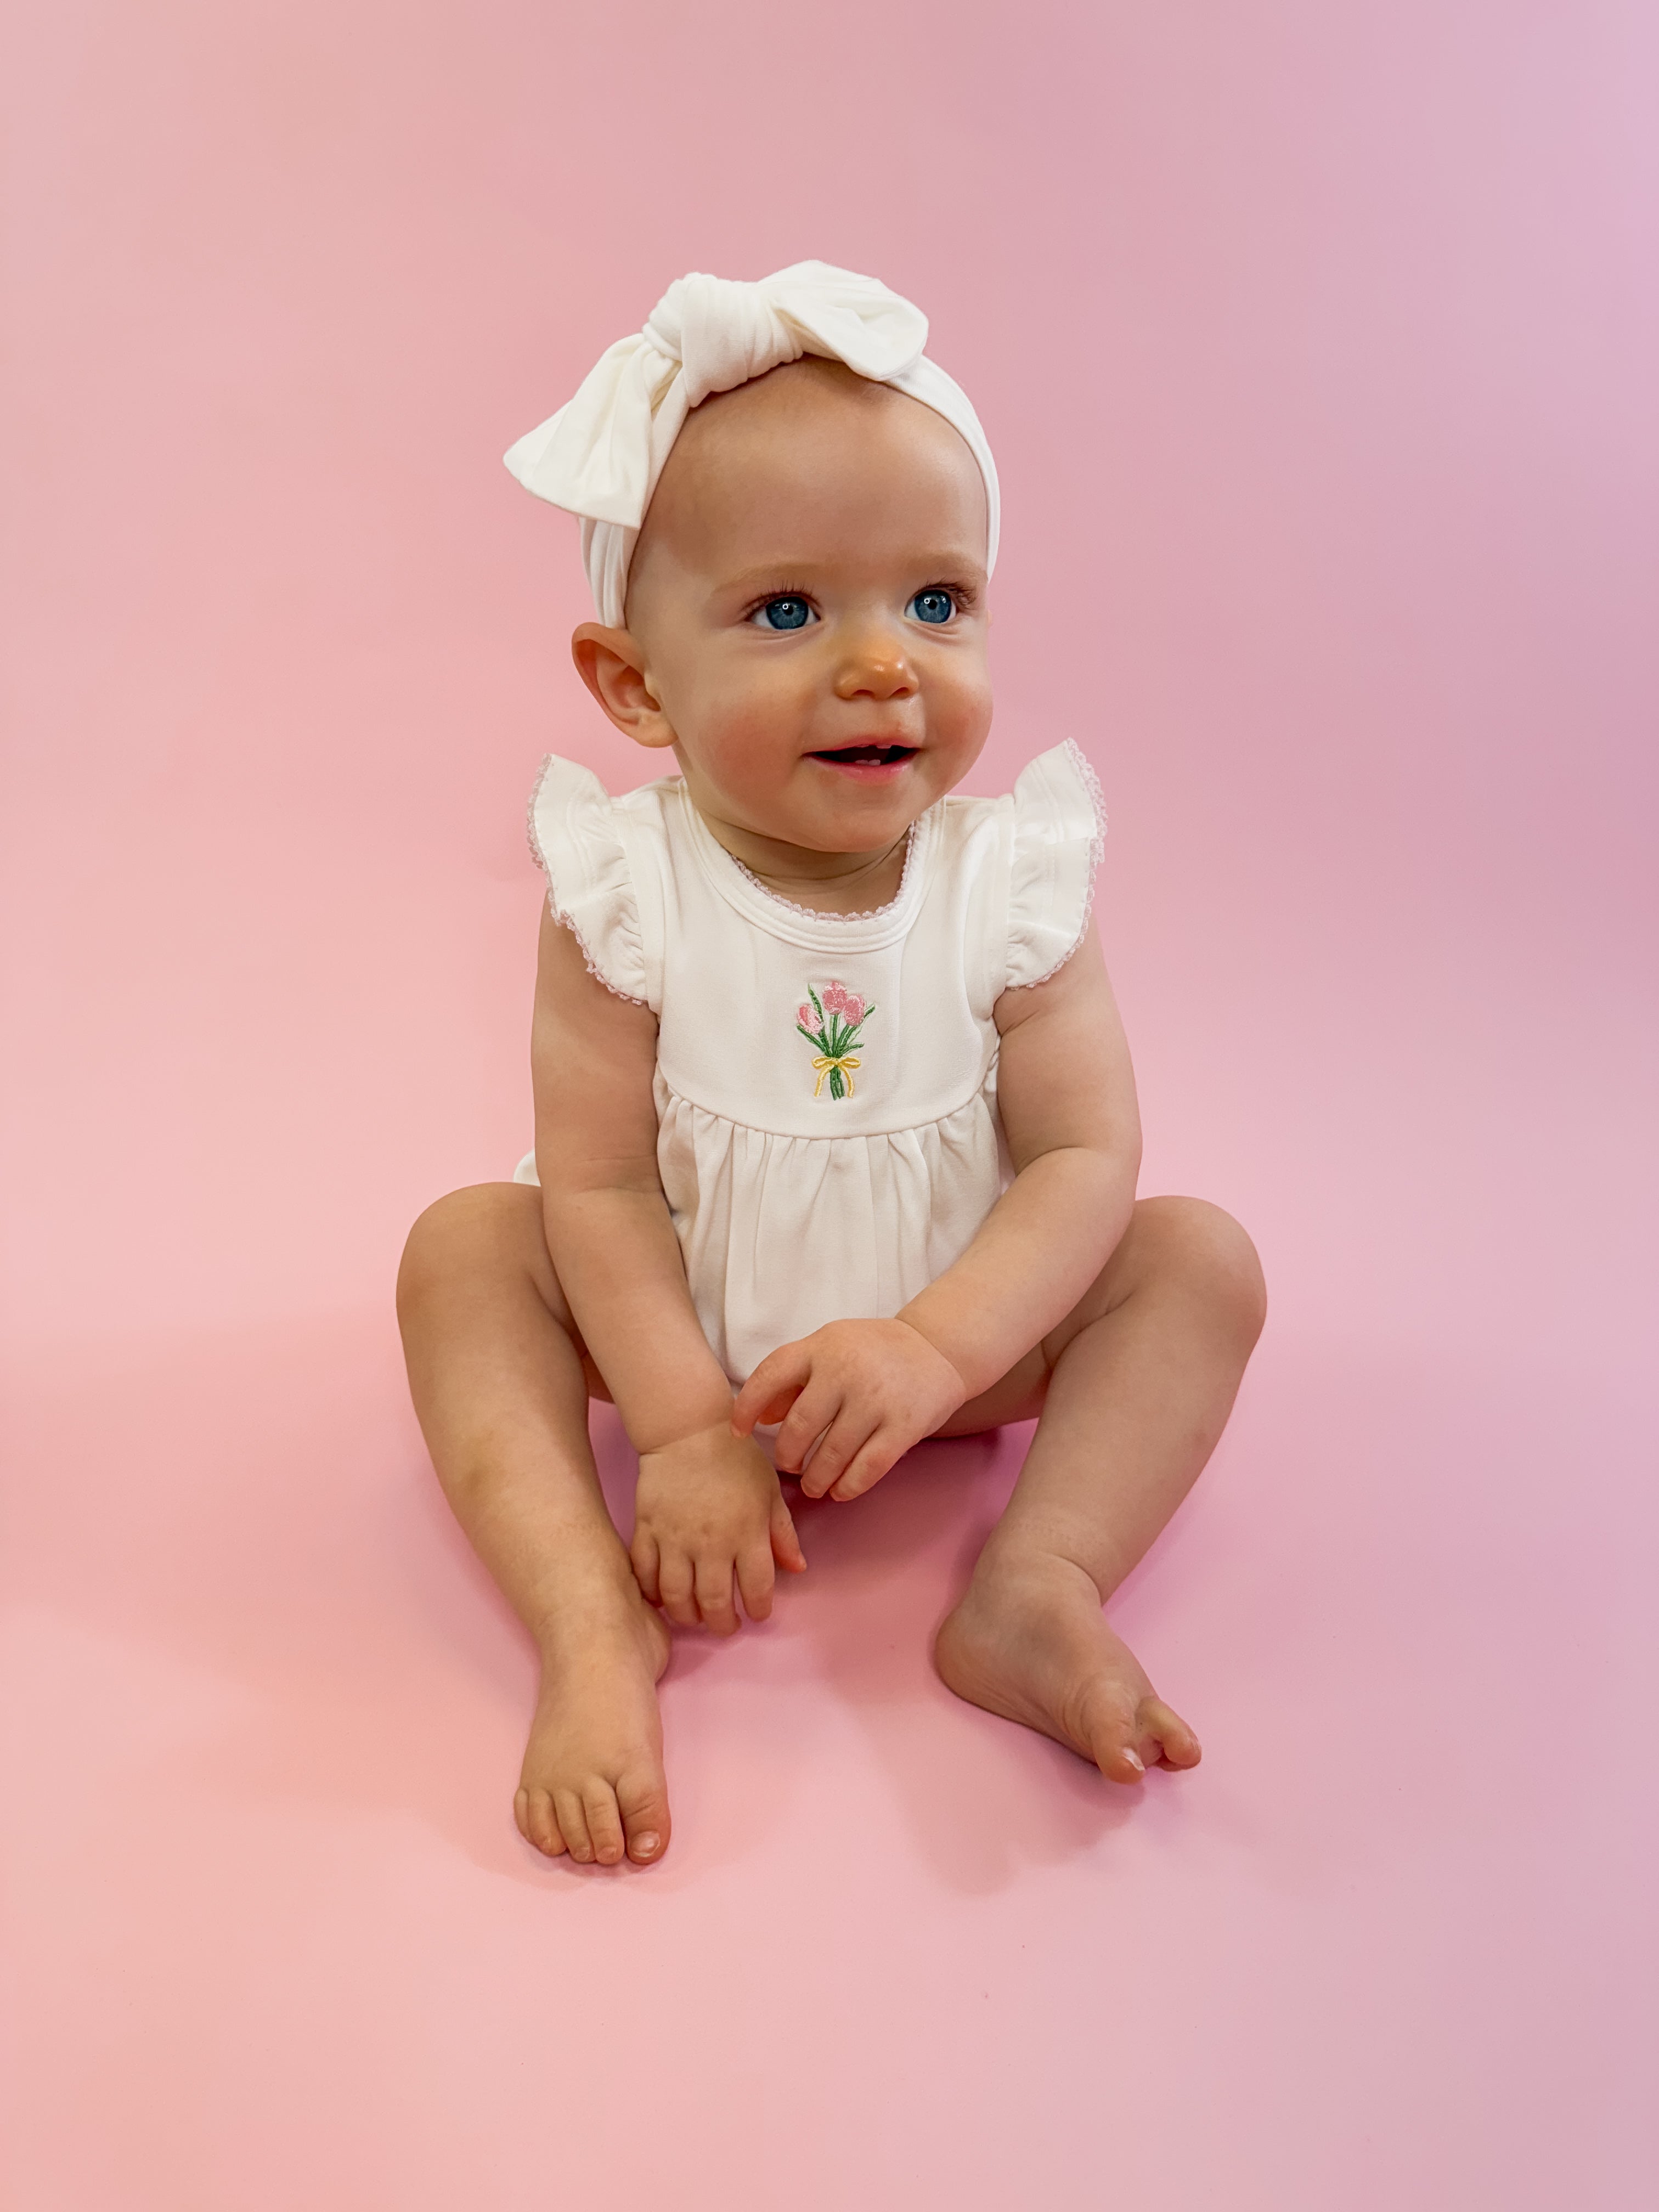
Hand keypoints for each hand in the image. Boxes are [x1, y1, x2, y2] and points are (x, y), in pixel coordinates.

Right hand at [631, 1422, 805, 1634]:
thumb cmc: (736, 1458)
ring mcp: (675, 1537)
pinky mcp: (647, 1528)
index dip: (758, 1609)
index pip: (756, 1589)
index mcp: (748, 1531)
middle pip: (714, 1602)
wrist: (689, 1429)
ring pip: (676, 1596)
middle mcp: (712, 1541)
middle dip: (722, 1624)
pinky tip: (662, 1596)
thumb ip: (783, 1533)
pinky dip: (651, 1592)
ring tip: (695, 1617)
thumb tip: (797, 1569)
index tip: (757, 1613)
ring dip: (686, 1615)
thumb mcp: (770, 1491)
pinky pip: (644, 1572)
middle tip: (725, 1625)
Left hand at [732, 1320, 967, 1501]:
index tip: (738, 1432)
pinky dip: (847, 1486)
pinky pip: (866, 1468)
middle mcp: (845, 1370)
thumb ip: (793, 1378)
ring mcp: (876, 1399)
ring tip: (813, 1485)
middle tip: (790, 1467)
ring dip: (815, 1479)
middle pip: (798, 1427)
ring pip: (830, 1455)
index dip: (746, 1408)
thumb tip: (760, 1418)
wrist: (937, 1347)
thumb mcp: (829, 1348)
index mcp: (821, 1347)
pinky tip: (840, 1490)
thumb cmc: (873, 1352)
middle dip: (787, 1456)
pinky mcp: (903, 1426)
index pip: (769, 1377)